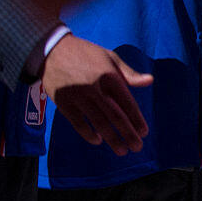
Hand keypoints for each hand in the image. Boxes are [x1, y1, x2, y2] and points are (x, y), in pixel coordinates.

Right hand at [40, 35, 153, 155]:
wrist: (51, 50)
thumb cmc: (86, 53)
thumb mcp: (110, 57)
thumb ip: (129, 73)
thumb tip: (150, 81)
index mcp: (109, 76)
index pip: (127, 103)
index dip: (136, 119)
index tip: (144, 132)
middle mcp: (95, 88)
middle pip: (115, 116)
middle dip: (127, 134)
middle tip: (137, 147)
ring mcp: (78, 96)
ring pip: (98, 122)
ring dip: (111, 138)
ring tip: (121, 150)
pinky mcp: (63, 102)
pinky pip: (77, 122)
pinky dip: (87, 133)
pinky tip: (98, 141)